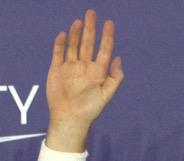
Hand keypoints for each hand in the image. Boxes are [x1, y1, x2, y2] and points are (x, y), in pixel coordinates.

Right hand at [45, 9, 123, 151]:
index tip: (109, 23)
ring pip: (74, 46)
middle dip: (90, 29)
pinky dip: (60, 44)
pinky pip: (58, 53)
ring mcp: (71, 67)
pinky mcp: (57, 70)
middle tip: (92, 13)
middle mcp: (85, 67)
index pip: (104, 49)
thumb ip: (115, 77)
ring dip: (76, 33)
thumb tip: (119, 58)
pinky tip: (63, 34)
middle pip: (88, 43)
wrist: (70, 118)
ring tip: (79, 21)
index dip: (107, 36)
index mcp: (98, 72)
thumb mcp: (107, 94)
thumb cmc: (90, 109)